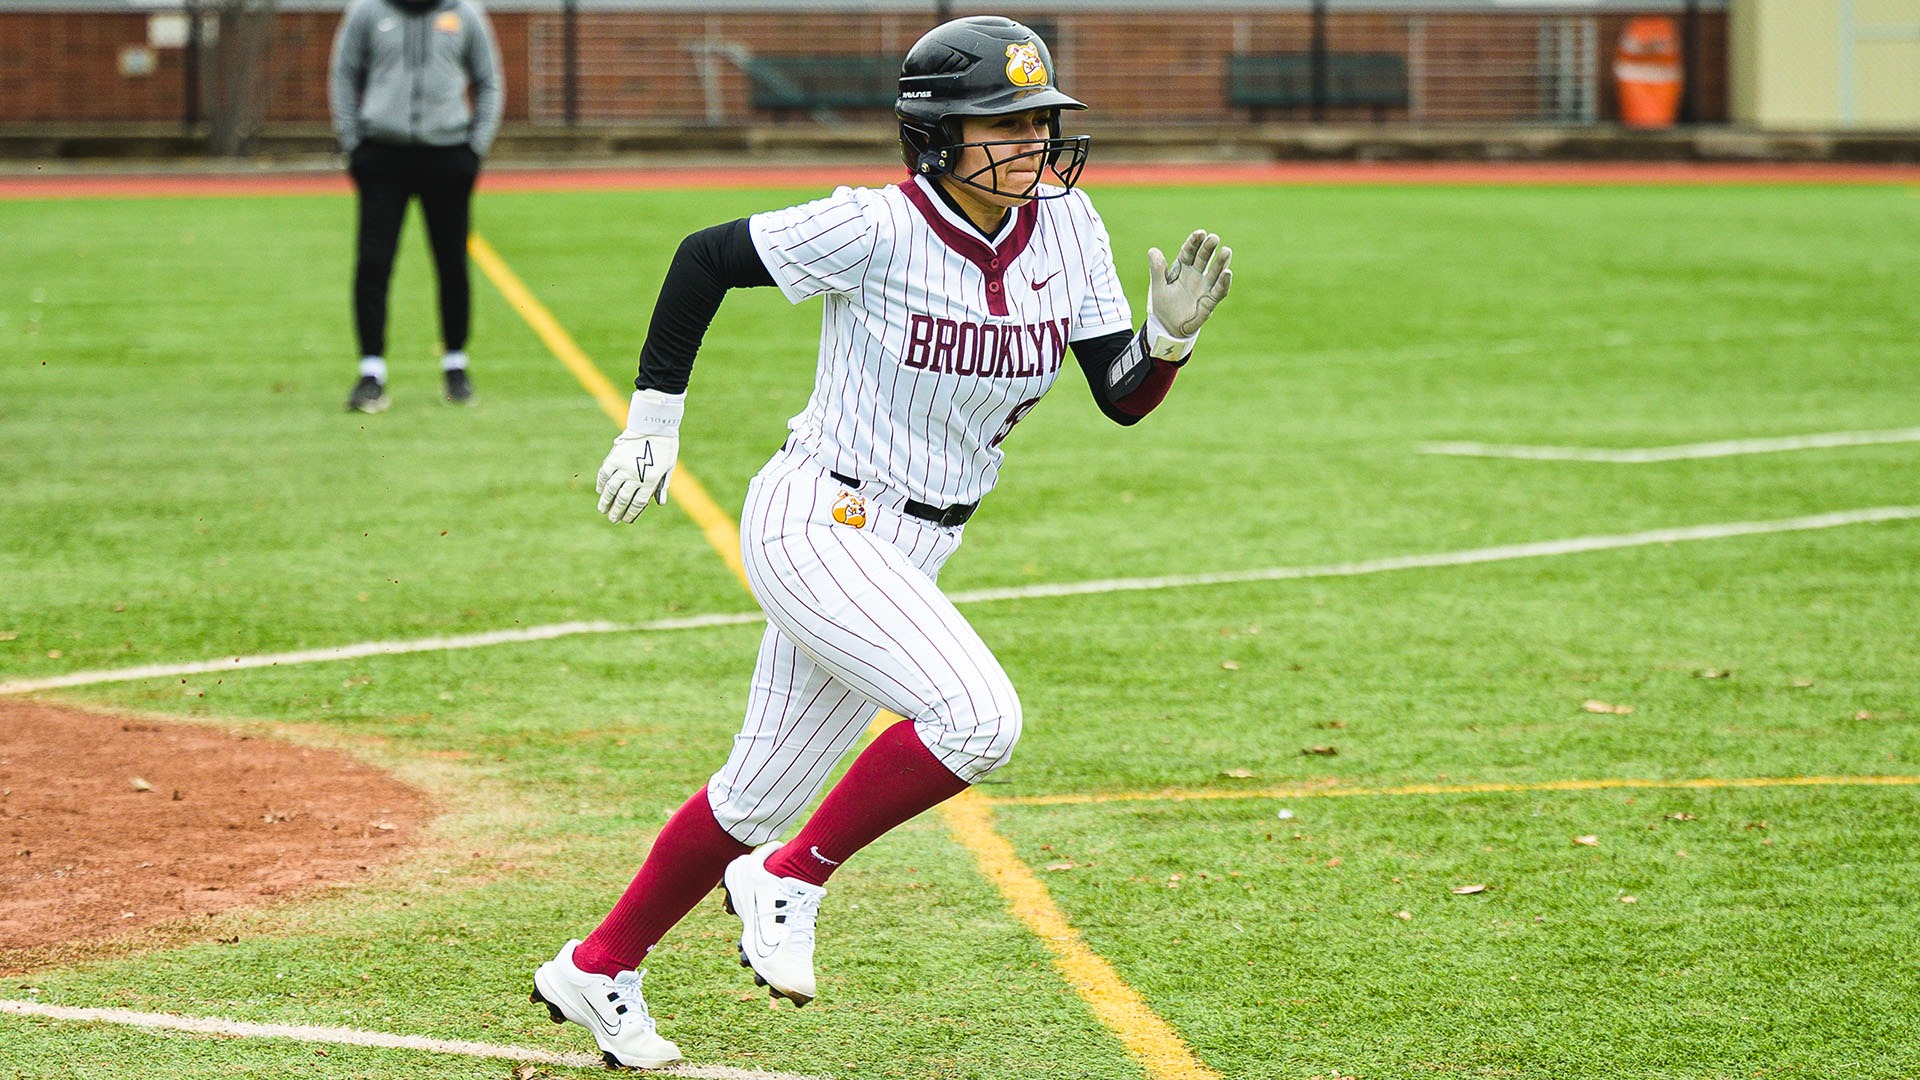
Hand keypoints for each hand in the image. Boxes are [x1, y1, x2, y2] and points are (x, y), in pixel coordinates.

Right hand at [596, 389, 684, 523]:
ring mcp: (624, 467)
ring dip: (606, 501)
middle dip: (617, 511)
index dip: (631, 514)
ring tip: (602, 510)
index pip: (638, 503)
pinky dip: (602, 483)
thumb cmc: (666, 446)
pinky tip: (600, 491)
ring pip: (612, 489)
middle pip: (623, 499)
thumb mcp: (669, 467)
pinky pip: (605, 473)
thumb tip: (660, 503)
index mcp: (651, 480)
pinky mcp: (615, 457)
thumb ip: (662, 486)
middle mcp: (636, 476)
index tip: (626, 520)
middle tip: (612, 519)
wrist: (655, 425)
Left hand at [1146, 230, 1232, 355]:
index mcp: (1182, 268)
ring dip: (1221, 262)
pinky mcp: (1209, 301)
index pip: (1189, 252)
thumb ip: (1157, 270)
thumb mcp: (1158, 287)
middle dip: (1208, 248)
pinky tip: (1227, 273)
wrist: (1167, 327)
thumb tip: (1152, 250)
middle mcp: (1195, 275)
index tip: (1200, 233)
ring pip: (1215, 272)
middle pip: (1203, 258)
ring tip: (1227, 251)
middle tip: (1214, 238)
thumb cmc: (1163, 305)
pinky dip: (1223, 282)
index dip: (1194, 242)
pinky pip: (1218, 291)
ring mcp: (1204, 287)